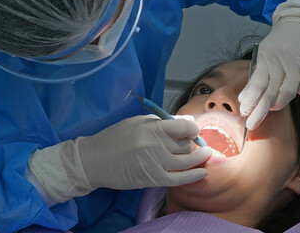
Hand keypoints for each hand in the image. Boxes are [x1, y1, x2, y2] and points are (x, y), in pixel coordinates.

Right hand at [29, 114, 211, 202]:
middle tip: (192, 142)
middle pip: (186, 144)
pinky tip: (202, 172)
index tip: (194, 129)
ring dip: (199, 157)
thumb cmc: (115, 137)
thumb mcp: (137, 122)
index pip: (183, 126)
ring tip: (206, 154)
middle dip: (192, 143)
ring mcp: (155, 164)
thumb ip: (162, 121)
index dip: (193, 127)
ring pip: (186, 160)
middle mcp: (155, 145)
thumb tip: (187, 121)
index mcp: (151, 128)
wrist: (94, 161)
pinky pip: (179, 179)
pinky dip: (193, 176)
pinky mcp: (153, 179)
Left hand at [239, 5, 299, 129]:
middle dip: (260, 111)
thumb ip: (255, 78)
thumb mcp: (262, 55)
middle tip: (252, 124)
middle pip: (271, 92)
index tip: (244, 113)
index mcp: (266, 59)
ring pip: (288, 92)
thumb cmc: (279, 44)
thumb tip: (244, 99)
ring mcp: (297, 65)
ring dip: (279, 103)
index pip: (257, 84)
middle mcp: (281, 62)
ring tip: (272, 106)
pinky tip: (296, 89)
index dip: (251, 100)